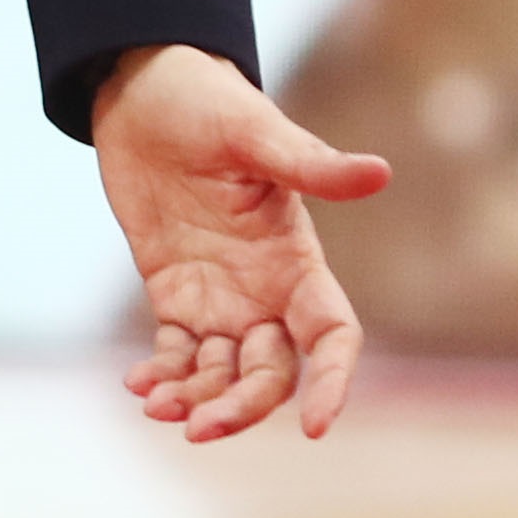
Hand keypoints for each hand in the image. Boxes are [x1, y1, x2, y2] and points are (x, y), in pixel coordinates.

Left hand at [94, 43, 387, 442]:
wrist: (144, 90)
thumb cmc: (210, 102)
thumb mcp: (258, 133)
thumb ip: (312, 164)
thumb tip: (379, 173)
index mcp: (298, 257)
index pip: (332, 334)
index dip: (334, 381)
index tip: (316, 425)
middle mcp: (265, 288)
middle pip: (271, 372)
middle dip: (243, 406)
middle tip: (200, 427)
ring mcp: (220, 295)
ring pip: (222, 374)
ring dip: (198, 401)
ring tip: (158, 407)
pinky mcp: (174, 292)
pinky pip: (176, 352)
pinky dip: (162, 376)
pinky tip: (138, 384)